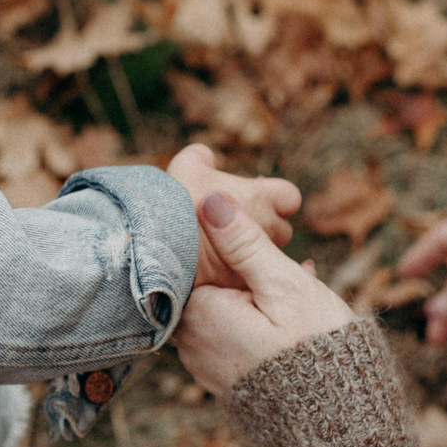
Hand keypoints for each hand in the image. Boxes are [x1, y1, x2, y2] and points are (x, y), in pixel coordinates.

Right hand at [166, 143, 300, 289]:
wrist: (157, 245)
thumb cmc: (174, 201)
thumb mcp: (186, 167)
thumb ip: (201, 158)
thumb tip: (205, 157)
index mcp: (261, 198)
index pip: (289, 197)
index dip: (273, 198)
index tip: (253, 200)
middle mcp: (266, 231)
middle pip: (280, 232)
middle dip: (262, 229)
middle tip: (232, 227)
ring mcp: (255, 262)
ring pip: (266, 262)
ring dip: (252, 257)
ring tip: (221, 253)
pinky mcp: (237, 289)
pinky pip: (247, 286)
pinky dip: (237, 280)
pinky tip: (216, 275)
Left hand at [174, 192, 353, 397]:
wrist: (339, 427)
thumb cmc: (316, 351)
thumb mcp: (284, 286)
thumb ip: (244, 243)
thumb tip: (210, 200)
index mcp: (196, 313)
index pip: (196, 256)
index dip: (228, 240)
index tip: (264, 239)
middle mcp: (189, 342)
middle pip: (211, 283)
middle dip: (247, 267)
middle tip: (292, 259)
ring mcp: (205, 365)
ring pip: (226, 308)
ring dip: (258, 292)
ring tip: (303, 285)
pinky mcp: (225, 380)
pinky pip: (235, 334)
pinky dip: (259, 319)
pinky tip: (294, 315)